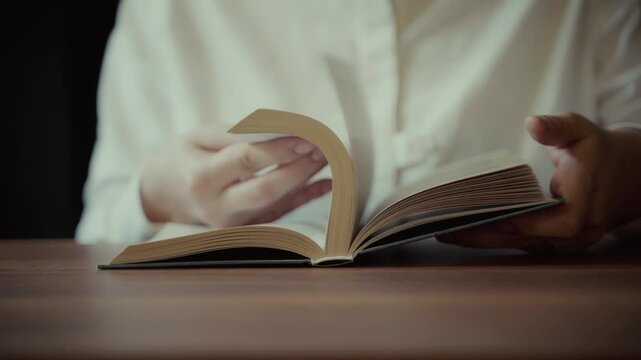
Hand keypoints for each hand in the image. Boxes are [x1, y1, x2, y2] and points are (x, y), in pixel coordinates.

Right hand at [140, 123, 330, 226]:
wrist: (162, 195)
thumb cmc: (184, 158)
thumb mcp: (200, 136)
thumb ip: (237, 132)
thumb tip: (280, 128)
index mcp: (201, 177)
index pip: (246, 160)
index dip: (279, 148)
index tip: (306, 134)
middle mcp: (216, 206)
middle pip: (266, 189)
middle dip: (299, 168)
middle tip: (323, 147)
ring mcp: (231, 224)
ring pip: (277, 204)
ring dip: (306, 181)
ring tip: (328, 157)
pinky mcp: (243, 231)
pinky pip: (280, 215)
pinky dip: (304, 199)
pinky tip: (326, 184)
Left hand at [438, 113, 640, 251]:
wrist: (634, 175)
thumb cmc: (602, 151)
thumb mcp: (583, 131)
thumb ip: (557, 127)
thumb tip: (532, 123)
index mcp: (579, 212)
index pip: (537, 225)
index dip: (504, 224)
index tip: (471, 219)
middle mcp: (573, 234)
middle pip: (521, 241)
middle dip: (482, 237)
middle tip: (443, 232)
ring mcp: (566, 241)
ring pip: (521, 245)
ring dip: (485, 240)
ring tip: (448, 234)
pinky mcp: (558, 239)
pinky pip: (525, 241)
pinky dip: (498, 236)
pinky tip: (470, 231)